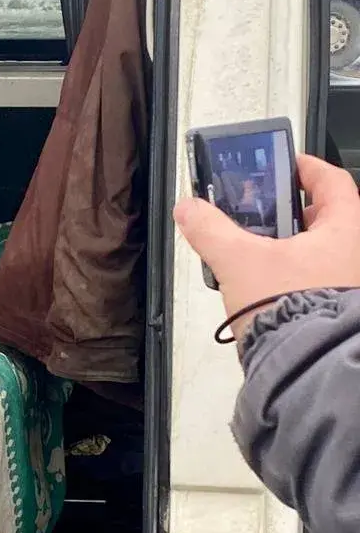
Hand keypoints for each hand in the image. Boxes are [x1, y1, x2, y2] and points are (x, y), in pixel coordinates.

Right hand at [173, 153, 359, 339]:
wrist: (304, 366)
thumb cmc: (289, 308)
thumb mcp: (238, 260)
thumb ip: (210, 230)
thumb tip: (190, 209)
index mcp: (346, 231)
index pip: (333, 181)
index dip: (308, 168)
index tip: (286, 166)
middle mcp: (355, 256)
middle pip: (327, 217)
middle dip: (292, 211)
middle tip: (263, 210)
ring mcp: (349, 284)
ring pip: (320, 251)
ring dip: (290, 245)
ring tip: (255, 249)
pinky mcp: (336, 309)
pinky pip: (317, 279)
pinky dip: (293, 273)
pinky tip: (264, 283)